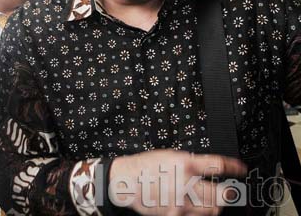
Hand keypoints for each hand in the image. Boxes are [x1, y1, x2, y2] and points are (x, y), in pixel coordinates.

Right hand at [108, 149, 246, 214]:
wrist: (125, 181)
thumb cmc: (145, 166)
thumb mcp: (170, 155)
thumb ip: (192, 162)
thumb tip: (212, 168)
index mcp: (184, 163)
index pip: (218, 165)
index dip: (234, 167)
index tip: (241, 169)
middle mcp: (185, 183)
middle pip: (223, 193)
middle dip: (230, 193)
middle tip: (232, 191)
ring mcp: (181, 202)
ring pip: (213, 209)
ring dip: (217, 204)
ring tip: (212, 198)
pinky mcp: (175, 215)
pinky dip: (202, 213)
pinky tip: (197, 206)